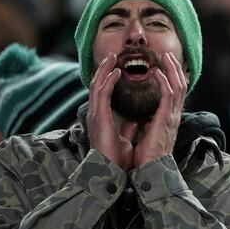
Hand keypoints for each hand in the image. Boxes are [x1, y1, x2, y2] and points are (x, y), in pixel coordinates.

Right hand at [86, 53, 135, 171]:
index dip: (106, 79)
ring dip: (103, 70)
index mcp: (101, 118)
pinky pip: (102, 94)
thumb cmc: (116, 160)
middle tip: (111, 56)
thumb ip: (127, 129)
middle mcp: (95, 114)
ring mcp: (95, 115)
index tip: (114, 68)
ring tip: (111, 58)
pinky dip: (108, 81)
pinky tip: (116, 72)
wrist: (110, 172)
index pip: (102, 93)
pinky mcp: (99, 118)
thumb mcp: (124, 140)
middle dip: (102, 69)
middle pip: (96, 85)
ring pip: (96, 85)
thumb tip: (134, 122)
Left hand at [133, 52, 186, 165]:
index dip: (173, 78)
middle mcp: (174, 115)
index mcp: (169, 118)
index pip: (175, 93)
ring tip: (165, 57)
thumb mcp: (146, 136)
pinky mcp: (166, 118)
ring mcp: (172, 116)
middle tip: (168, 55)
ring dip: (172, 69)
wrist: (150, 169)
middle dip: (175, 68)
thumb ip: (145, 125)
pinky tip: (156, 71)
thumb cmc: (147, 156)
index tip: (166, 66)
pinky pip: (168, 94)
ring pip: (178, 85)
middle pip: (180, 85)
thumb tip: (139, 119)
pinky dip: (164, 80)